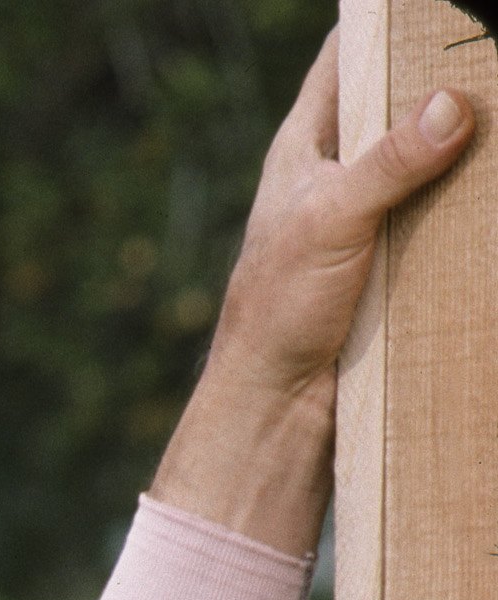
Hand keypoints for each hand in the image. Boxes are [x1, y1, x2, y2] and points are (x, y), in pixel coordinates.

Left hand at [150, 35, 475, 552]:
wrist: (278, 404)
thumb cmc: (279, 311)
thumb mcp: (330, 222)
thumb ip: (387, 163)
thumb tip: (450, 104)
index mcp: (304, 147)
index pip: (345, 58)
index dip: (386, 24)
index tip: (435, 10)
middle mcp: (336, 171)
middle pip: (400, 100)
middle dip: (446, 79)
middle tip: (487, 62)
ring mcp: (368, 212)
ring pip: (430, 154)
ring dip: (467, 141)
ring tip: (496, 117)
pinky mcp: (394, 253)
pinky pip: (443, 209)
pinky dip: (470, 195)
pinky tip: (493, 186)